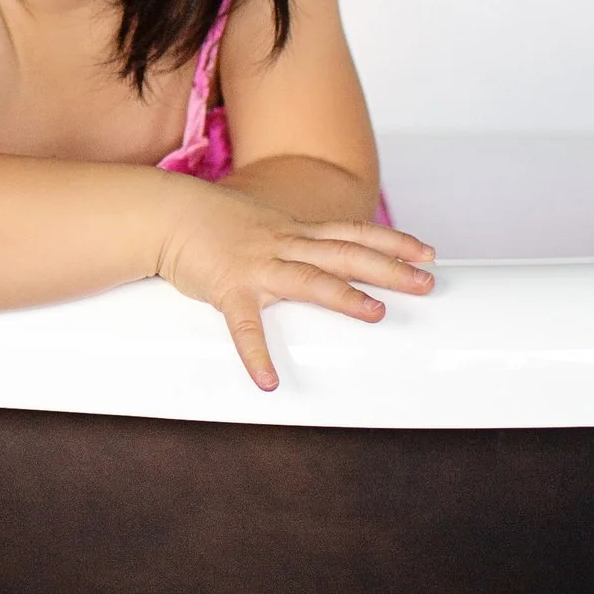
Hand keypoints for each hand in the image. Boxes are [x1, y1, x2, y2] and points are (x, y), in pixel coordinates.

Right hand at [155, 187, 435, 391]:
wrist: (165, 212)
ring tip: (376, 314)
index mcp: (295, 231)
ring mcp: (258, 265)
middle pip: (346, 253)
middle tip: (427, 283)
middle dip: (390, 267)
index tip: (428, 252)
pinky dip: (256, 354)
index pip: (354, 232)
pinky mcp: (228, 288)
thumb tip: (317, 259)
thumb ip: (290, 242)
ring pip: (309, 279)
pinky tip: (268, 381)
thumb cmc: (211, 222)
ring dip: (344, 296)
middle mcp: (284, 244)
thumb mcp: (261, 224)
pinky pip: (245, 326)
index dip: (393, 241)